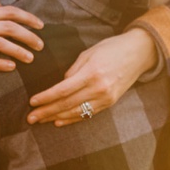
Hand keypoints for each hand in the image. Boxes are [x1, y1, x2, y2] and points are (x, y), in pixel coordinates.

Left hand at [27, 29, 157, 125]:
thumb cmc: (111, 48)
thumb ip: (73, 70)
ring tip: (41, 121)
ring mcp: (106, 98)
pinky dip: (72, 119)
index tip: (32, 102)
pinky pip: (88, 114)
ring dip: (56, 117)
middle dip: (46, 112)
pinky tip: (59, 121)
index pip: (63, 90)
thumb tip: (60, 84)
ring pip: (76, 112)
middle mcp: (99, 88)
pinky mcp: (110, 103)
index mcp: (91, 73)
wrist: (139, 53)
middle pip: (66, 104)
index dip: (46, 98)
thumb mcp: (89, 53)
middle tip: (30, 118)